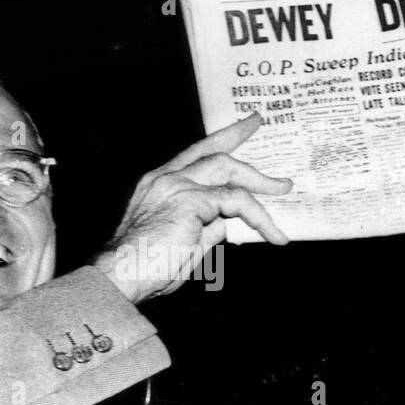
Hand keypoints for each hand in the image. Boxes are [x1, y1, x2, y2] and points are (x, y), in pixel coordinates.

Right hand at [93, 113, 291, 302]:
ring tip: (283, 190)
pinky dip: (259, 216)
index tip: (240, 130)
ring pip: (229, 170)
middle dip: (240, 138)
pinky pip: (236, 201)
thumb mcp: (183, 242)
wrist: (121, 275)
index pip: (195, 154)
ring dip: (260, 181)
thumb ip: (205, 226)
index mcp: (159, 184)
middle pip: (213, 151)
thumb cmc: (145, 267)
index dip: (220, 140)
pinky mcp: (190, 201)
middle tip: (260, 129)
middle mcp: (166, 178)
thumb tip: (227, 222)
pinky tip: (272, 233)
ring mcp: (177, 186)